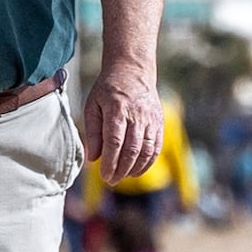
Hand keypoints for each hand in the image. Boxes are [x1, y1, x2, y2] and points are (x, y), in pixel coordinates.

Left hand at [78, 64, 162, 195]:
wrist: (133, 70)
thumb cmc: (108, 89)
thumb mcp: (92, 105)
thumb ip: (92, 132)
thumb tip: (93, 159)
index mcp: (117, 109)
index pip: (115, 142)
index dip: (110, 162)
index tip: (104, 176)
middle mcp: (137, 114)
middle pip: (131, 149)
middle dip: (121, 169)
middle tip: (111, 181)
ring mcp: (151, 119)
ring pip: (146, 151)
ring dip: (135, 168)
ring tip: (123, 176)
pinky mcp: (159, 122)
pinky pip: (156, 147)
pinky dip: (148, 162)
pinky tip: (137, 170)